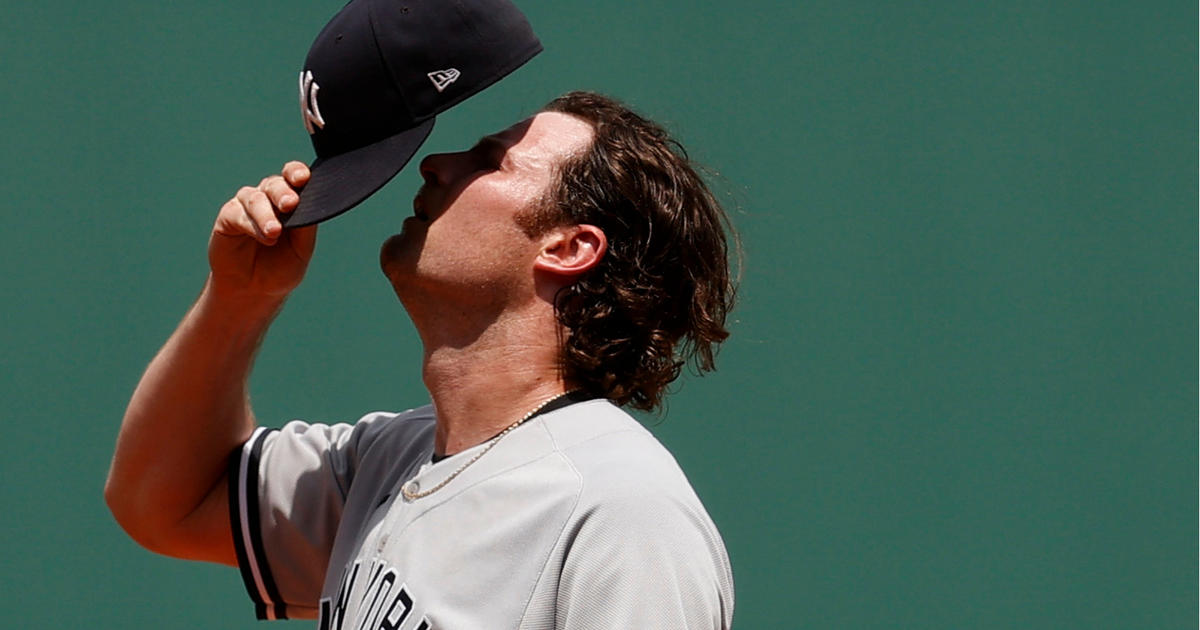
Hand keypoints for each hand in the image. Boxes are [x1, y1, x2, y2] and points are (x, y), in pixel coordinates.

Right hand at [209, 161, 317, 299]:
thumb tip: (313, 205)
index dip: (297, 172)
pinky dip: (252, 224)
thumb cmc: (281, 267)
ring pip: (256, 199)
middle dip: (283, 192)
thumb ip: (306, 226)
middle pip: (275, 184)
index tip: (304, 178)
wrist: (255, 291)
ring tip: (275, 232)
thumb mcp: (301, 249)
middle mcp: (267, 198)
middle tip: (291, 204)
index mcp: (289, 200)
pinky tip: (265, 237)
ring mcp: (247, 206)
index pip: (293, 176)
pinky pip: (238, 214)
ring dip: (267, 214)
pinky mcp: (228, 217)